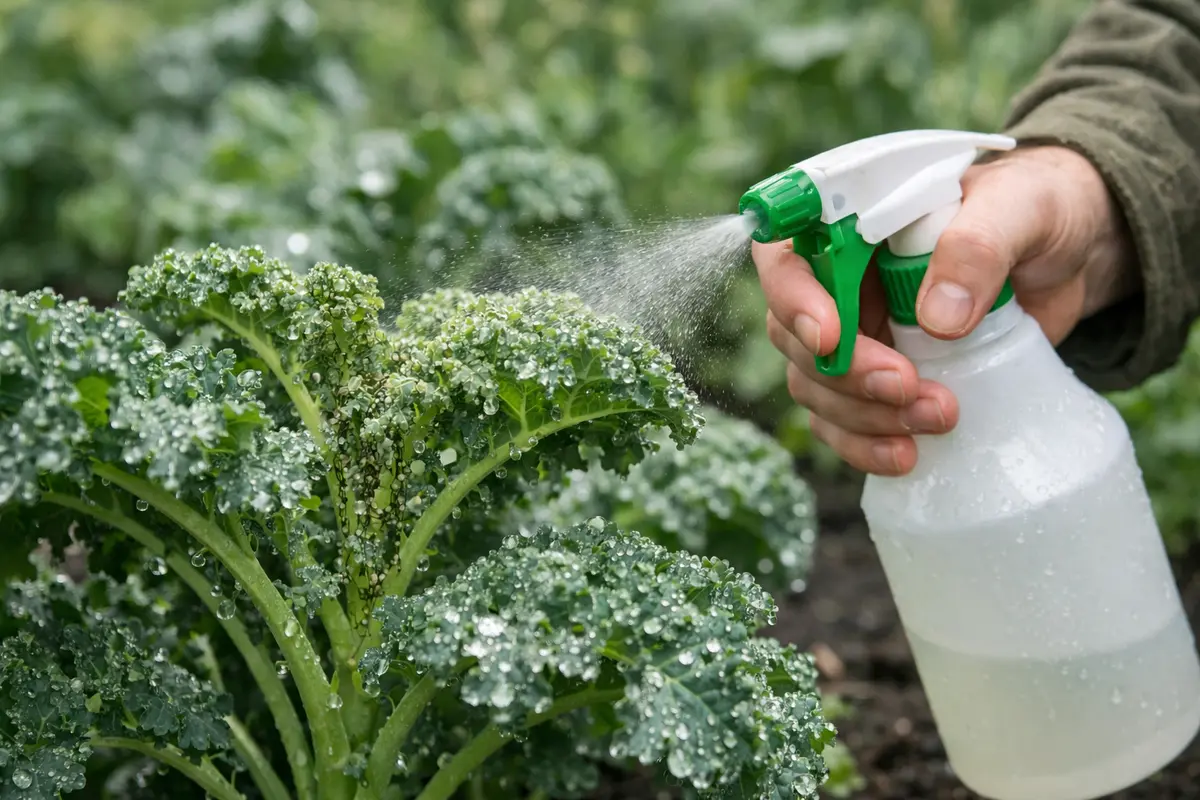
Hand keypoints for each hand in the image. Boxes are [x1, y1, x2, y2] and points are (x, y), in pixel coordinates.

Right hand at [755, 144, 1137, 475]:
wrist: (1071, 256)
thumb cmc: (1037, 209)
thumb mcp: (1020, 208)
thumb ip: (977, 248)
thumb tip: (937, 319)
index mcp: (851, 219)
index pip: (785, 255)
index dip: (793, 298)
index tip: (833, 338)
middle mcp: (837, 277)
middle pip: (794, 333)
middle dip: (845, 372)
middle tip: (906, 386)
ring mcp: (855, 331)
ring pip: (814, 384)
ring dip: (862, 414)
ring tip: (937, 418)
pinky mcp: (879, 376)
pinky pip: (843, 421)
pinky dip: (866, 445)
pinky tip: (908, 457)